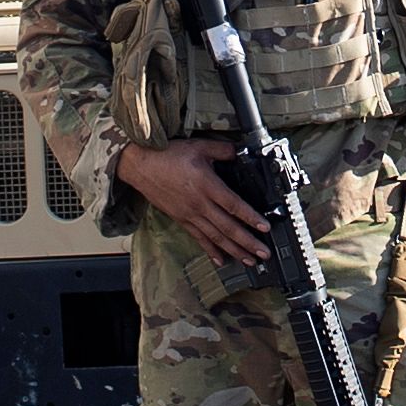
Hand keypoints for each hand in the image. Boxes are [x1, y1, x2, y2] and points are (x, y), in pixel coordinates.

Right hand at [121, 137, 267, 266]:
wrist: (140, 165)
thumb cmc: (166, 155)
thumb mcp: (198, 146)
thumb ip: (221, 150)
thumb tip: (238, 152)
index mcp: (206, 185)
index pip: (233, 205)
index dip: (251, 217)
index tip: (265, 228)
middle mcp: (199, 204)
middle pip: (228, 227)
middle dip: (248, 242)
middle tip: (263, 253)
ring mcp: (190, 214)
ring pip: (215, 237)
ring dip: (234, 250)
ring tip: (248, 260)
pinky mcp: (181, 219)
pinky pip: (199, 238)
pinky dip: (211, 250)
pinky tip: (221, 260)